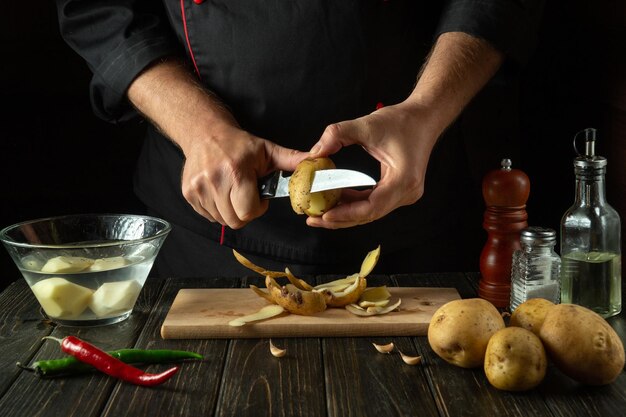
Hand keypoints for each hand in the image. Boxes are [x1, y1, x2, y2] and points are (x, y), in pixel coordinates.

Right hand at [181, 121, 307, 227]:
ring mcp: (198, 189)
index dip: (257, 208)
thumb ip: (294, 160)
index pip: (248, 212)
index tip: (258, 196)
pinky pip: (208, 216)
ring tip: (234, 191)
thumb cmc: (239, 144)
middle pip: (235, 221)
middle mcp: (214, 181)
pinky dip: (217, 209)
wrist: (205, 133)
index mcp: (236, 172)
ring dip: (230, 211)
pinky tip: (221, 192)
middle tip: (246, 194)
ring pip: (221, 221)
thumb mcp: (269, 150)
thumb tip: (319, 162)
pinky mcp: (188, 194)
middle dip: (245, 212)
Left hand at [306, 32, 502, 228]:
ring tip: (320, 213)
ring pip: (370, 211)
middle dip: (340, 218)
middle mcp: (407, 192)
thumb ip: (337, 135)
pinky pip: (374, 202)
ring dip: (345, 212)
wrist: (424, 118)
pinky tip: (335, 199)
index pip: (372, 207)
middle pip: (369, 214)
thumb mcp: (367, 125)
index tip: (326, 215)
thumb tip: (314, 153)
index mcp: (404, 180)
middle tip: (314, 219)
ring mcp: (405, 194)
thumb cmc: (402, 121)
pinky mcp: (399, 191)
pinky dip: (355, 202)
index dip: (347, 214)